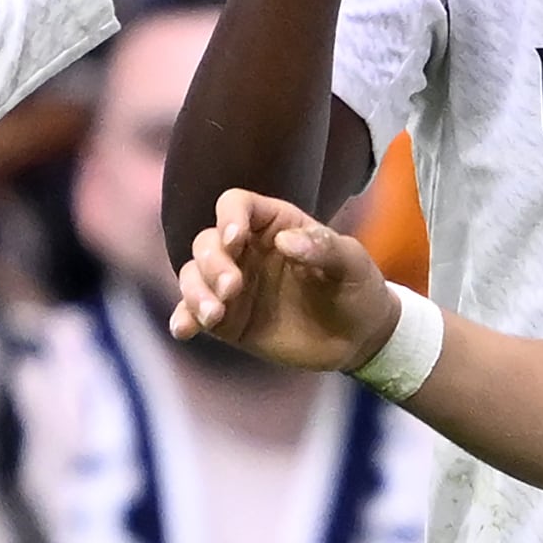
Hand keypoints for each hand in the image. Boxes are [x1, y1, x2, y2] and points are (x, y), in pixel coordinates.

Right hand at [170, 187, 399, 371]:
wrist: (358, 337)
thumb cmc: (357, 288)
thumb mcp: (352, 263)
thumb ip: (323, 247)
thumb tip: (285, 241)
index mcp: (274, 224)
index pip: (236, 205)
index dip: (229, 217)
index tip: (235, 239)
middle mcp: (246, 250)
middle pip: (206, 242)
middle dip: (211, 262)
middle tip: (232, 287)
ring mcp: (233, 285)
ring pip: (193, 275)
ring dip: (195, 291)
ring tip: (214, 315)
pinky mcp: (228, 320)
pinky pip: (194, 313)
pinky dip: (184, 319)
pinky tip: (184, 330)